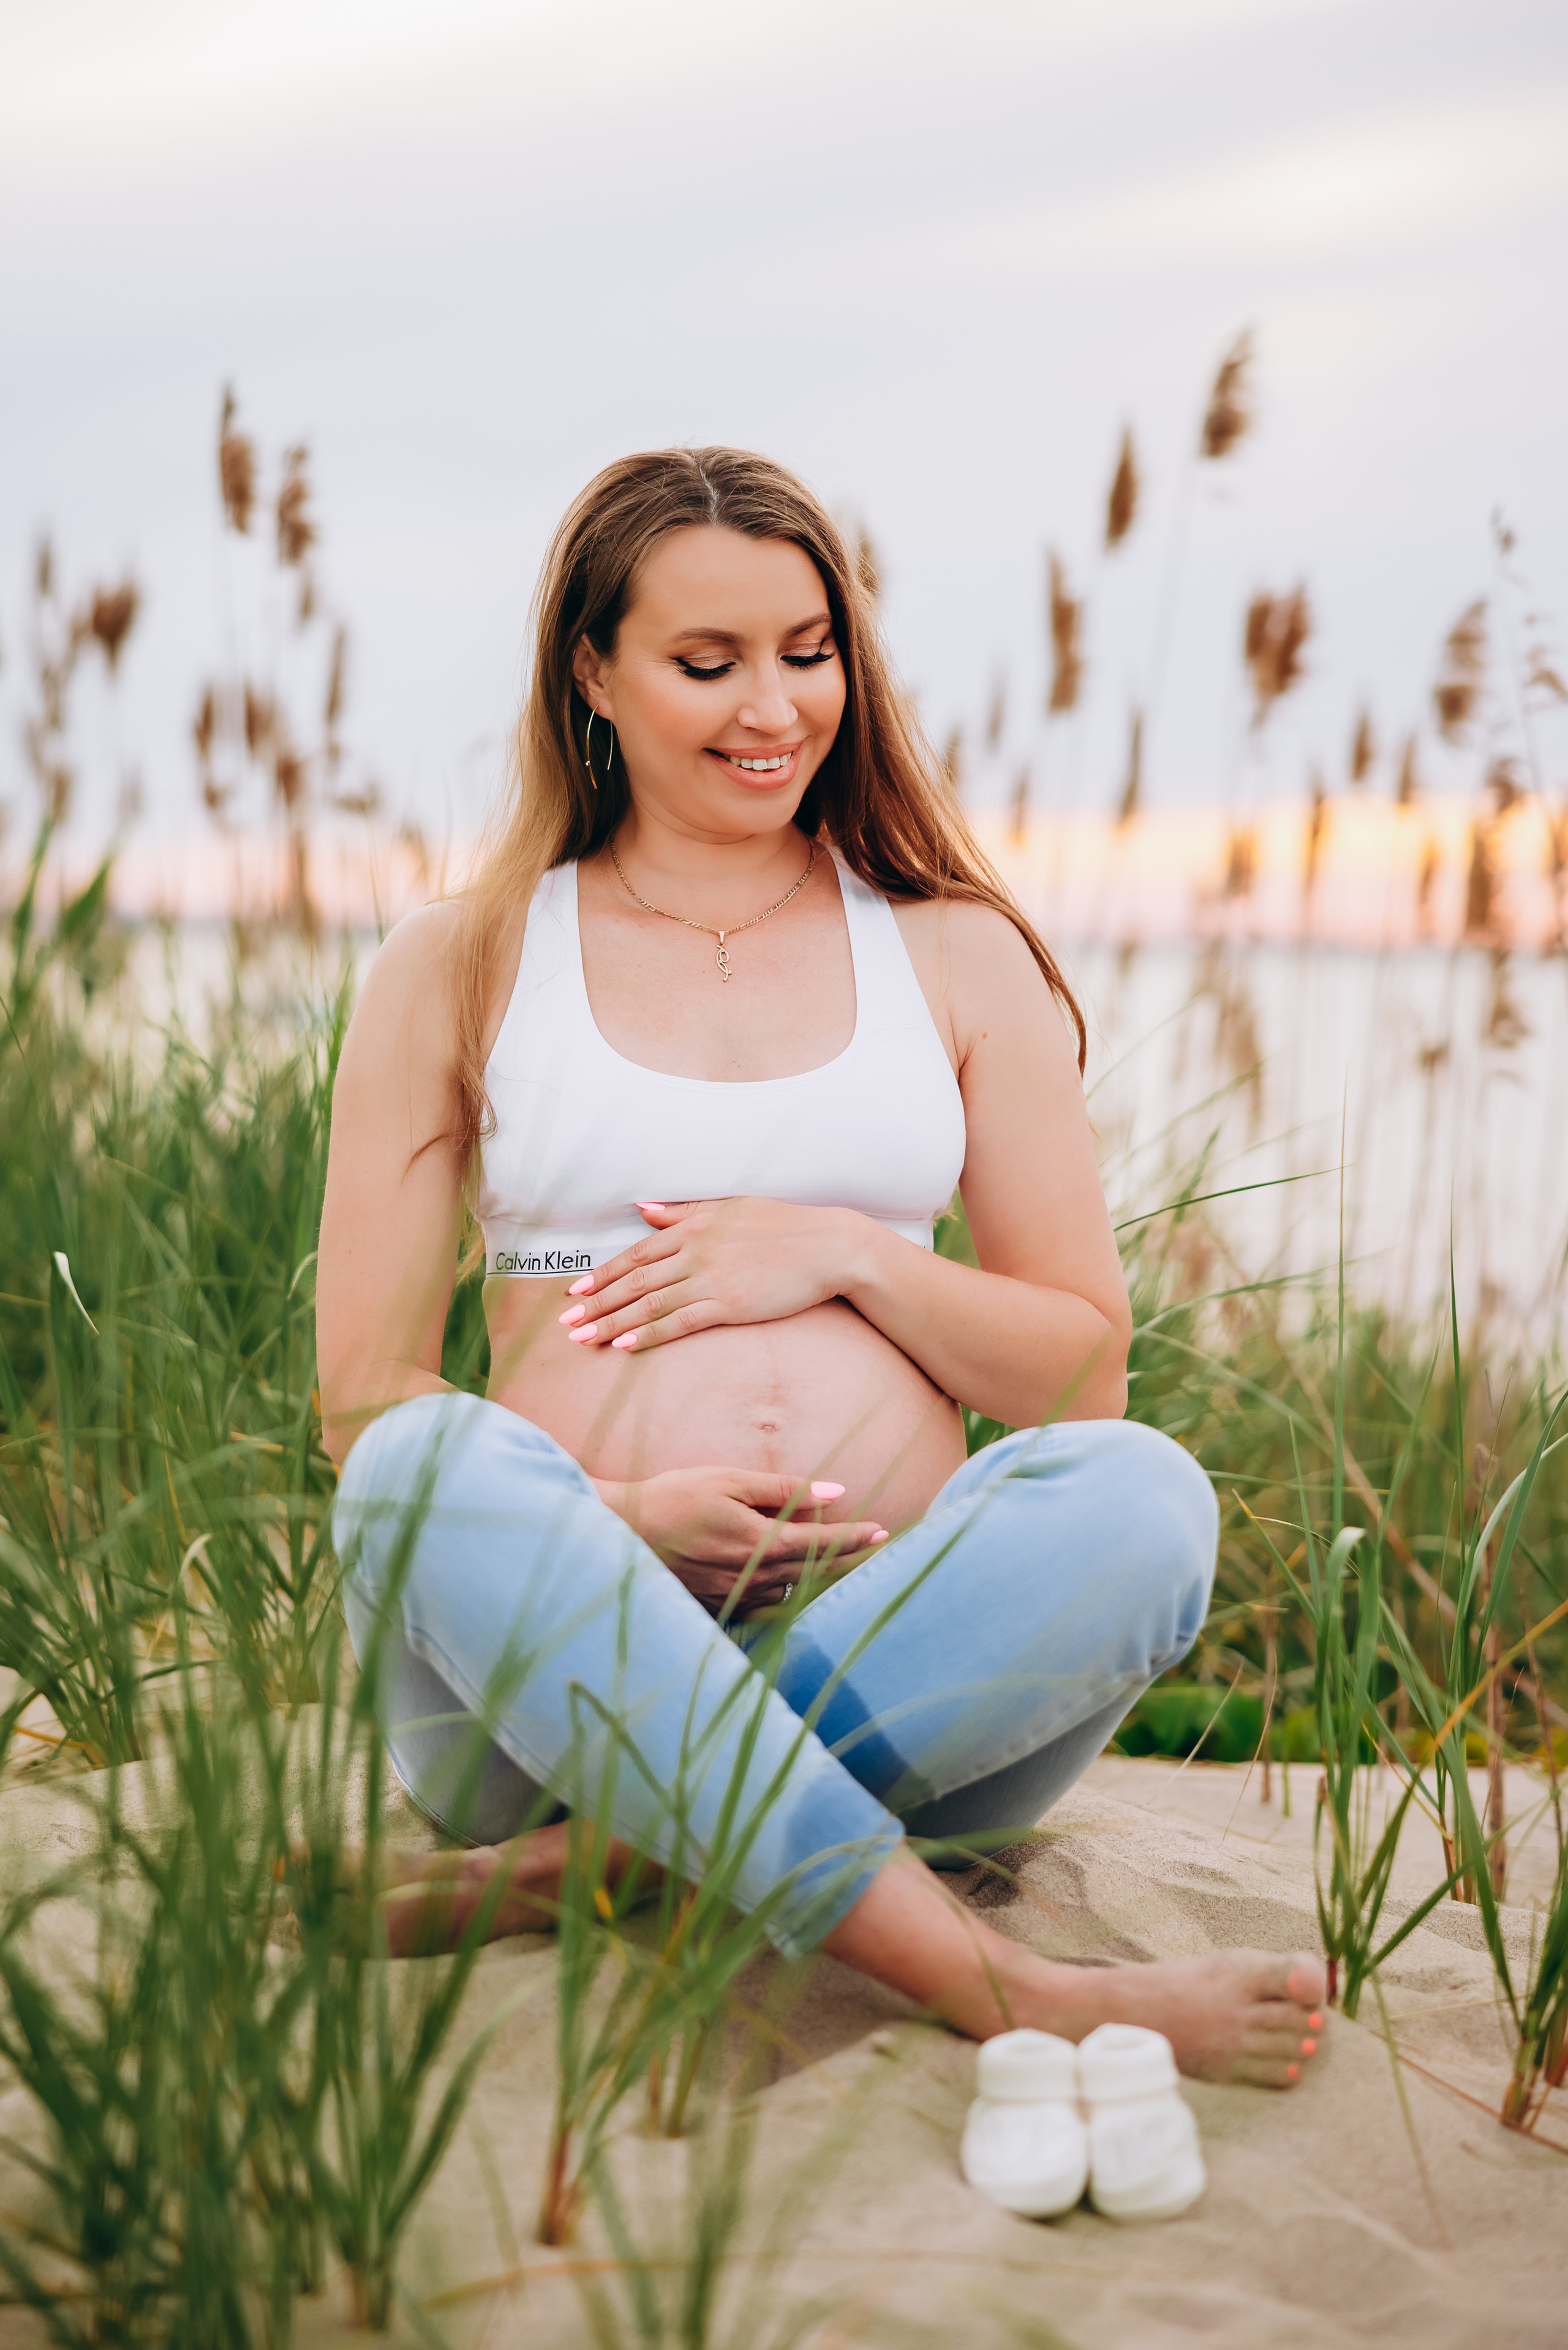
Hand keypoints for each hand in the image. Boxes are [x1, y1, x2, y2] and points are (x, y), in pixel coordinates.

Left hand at [559, 1198, 860, 1352]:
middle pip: (634, 1281)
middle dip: (596, 1302)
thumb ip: (684, 1210)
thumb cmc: (784, 1225)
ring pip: (649, 1304)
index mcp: (693, 1226)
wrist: (829, 1246)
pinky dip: (650, 1334)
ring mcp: (711, 1278)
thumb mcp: (731, 1207)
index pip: (636, 1254)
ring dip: (612, 1322)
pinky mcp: (729, 1304)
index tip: (576, 1290)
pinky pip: (680, 1322)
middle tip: (566, 1322)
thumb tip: (645, 1208)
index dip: (603, 1274)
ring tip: (583, 1338)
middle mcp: (695, 1251)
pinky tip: (625, 1346)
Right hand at [595, 1466, 887, 1618]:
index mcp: (759, 1542)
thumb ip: (783, 1488)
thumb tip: (834, 1491)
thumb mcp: (728, 1480)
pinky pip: (761, 1603)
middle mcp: (753, 1576)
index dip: (855, 1537)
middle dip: (848, 1559)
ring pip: (789, 1589)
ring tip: (831, 1561)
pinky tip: (783, 1580)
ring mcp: (735, 1597)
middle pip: (815, 1571)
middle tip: (875, 1548)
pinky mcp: (718, 1608)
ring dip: (812, 1576)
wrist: (620, 1533)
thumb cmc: (674, 1497)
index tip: (882, 1531)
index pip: (821, 1542)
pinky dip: (778, 1591)